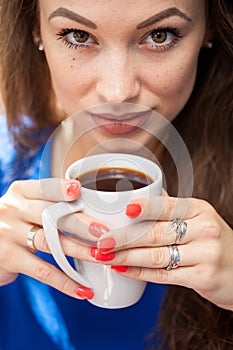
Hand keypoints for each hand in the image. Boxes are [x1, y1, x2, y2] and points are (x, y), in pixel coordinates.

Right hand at [0, 178, 107, 299]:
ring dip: (79, 250)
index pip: (43, 188)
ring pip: (50, 242)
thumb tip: (93, 208)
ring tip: (101, 257)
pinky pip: (42, 271)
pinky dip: (65, 281)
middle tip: (104, 231)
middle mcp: (13, 209)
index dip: (60, 189)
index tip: (79, 190)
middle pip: (50, 214)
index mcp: (20, 193)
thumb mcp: (24, 207)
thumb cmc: (15, 223)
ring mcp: (9, 234)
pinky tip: (82, 289)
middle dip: (79, 223)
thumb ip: (49, 204)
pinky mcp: (9, 259)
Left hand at [93, 196, 232, 310]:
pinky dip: (139, 272)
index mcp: (200, 210)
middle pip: (156, 232)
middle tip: (100, 240)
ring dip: (125, 256)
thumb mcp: (200, 218)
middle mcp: (204, 229)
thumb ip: (172, 208)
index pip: (168, 205)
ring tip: (103, 255)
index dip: (145, 207)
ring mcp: (205, 254)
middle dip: (124, 237)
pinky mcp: (202, 278)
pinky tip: (121, 268)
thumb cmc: (212, 241)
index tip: (123, 210)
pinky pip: (163, 275)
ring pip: (156, 255)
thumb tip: (140, 195)